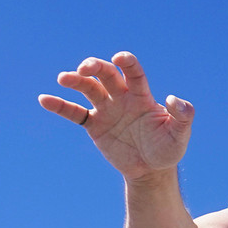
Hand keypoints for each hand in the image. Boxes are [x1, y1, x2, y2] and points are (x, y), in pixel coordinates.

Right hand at [37, 51, 193, 181]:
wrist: (151, 170)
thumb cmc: (167, 149)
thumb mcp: (180, 135)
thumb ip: (183, 116)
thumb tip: (174, 99)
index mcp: (142, 96)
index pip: (133, 73)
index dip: (127, 63)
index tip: (120, 58)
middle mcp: (121, 97)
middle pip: (106, 74)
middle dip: (95, 67)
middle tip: (85, 68)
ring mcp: (106, 110)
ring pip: (88, 89)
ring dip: (75, 81)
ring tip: (64, 78)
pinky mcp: (94, 125)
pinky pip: (74, 113)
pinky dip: (59, 106)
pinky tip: (44, 99)